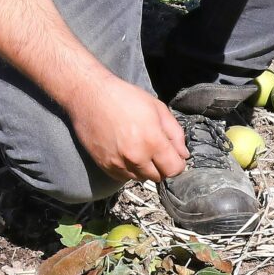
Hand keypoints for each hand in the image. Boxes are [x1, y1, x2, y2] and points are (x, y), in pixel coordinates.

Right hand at [63, 74, 188, 182]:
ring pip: (141, 178)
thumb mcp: (157, 108)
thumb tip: (183, 154)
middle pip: (158, 177)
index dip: (177, 162)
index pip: (174, 169)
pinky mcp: (104, 165)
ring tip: (139, 149)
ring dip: (144, 168)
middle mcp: (135, 157)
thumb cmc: (124, 97)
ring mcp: (118, 163)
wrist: (90, 96)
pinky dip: (129, 169)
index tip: (173, 155)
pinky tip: (126, 152)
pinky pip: (124, 177)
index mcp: (152, 141)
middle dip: (161, 166)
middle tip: (155, 150)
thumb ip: (175, 134)